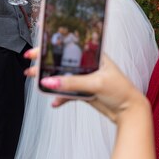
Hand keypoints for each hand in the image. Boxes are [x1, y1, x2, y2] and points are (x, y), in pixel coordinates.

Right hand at [24, 48, 146, 121]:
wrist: (128, 111)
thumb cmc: (120, 90)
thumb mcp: (96, 83)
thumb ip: (72, 83)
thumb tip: (50, 81)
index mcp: (93, 54)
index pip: (69, 47)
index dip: (51, 46)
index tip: (36, 50)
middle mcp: (87, 64)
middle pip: (62, 62)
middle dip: (45, 64)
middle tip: (30, 66)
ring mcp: (85, 78)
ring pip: (62, 78)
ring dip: (50, 81)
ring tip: (36, 83)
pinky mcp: (84, 92)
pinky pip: (67, 93)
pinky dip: (60, 97)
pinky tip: (55, 102)